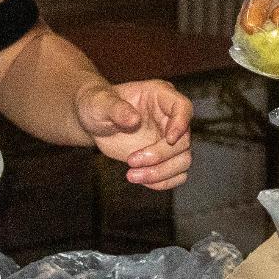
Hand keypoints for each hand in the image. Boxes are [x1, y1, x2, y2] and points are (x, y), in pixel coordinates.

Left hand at [74, 80, 193, 190]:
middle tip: (131, 161)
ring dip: (160, 173)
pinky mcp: (165, 157)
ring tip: (131, 176)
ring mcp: (169, 139)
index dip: (181, 123)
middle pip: (184, 141)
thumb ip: (116, 108)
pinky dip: (162, 182)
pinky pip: (176, 174)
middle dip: (160, 155)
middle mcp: (170, 118)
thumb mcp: (100, 102)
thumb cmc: (98, 105)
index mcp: (160, 95)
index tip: (169, 139)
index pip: (183, 107)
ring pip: (183, 160)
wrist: (95, 122)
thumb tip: (134, 119)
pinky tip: (139, 179)